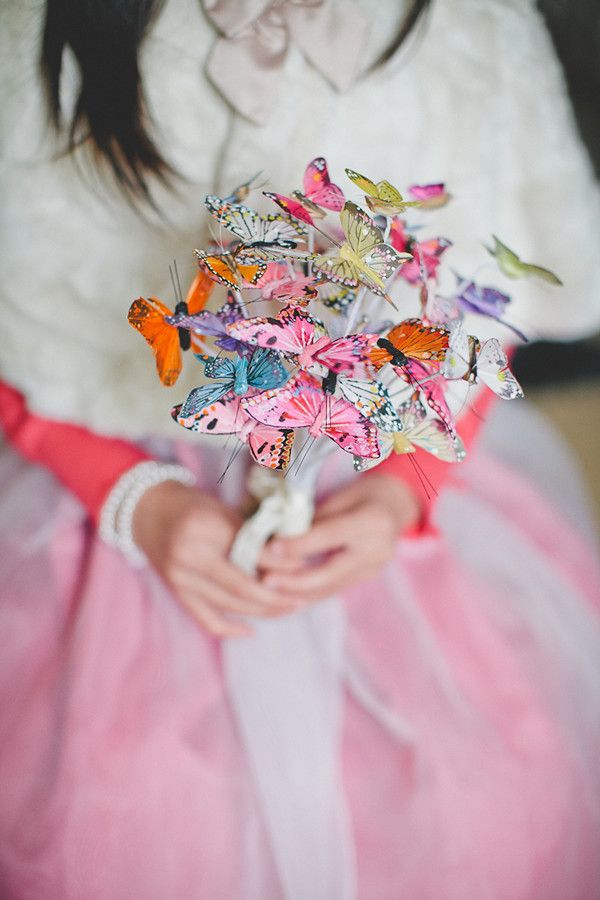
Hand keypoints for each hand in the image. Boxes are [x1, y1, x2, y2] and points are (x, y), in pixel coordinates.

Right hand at [133, 481, 296, 637]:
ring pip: (228, 606)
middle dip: (275, 597)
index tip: (302, 567)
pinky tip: (251, 631)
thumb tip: (290, 563)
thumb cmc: (192, 507)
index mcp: (202, 529)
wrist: (148, 511)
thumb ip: (251, 537)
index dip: (279, 564)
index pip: (248, 553)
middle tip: (301, 598)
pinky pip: (206, 619)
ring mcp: (179, 579)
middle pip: (240, 587)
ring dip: (261, 612)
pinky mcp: (176, 594)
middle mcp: (187, 557)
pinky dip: (229, 629)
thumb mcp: (222, 511)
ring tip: (286, 609)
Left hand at [258, 474, 420, 603]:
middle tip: (267, 581)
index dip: (300, 544)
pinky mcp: (367, 578)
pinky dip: (310, 593)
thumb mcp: (342, 497)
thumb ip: (316, 519)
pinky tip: (288, 596)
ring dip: (298, 592)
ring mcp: (374, 569)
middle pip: (331, 572)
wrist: (397, 506)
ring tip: (270, 591)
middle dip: (295, 581)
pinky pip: (335, 589)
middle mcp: (377, 549)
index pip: (330, 536)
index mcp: (372, 521)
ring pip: (331, 587)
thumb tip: (280, 537)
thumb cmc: (365, 493)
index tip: (272, 548)